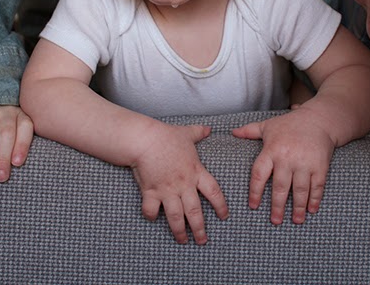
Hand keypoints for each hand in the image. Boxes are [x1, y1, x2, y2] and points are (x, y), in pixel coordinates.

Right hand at [0, 95, 33, 184]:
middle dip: (3, 157)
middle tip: (1, 179)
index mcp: (19, 113)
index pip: (25, 127)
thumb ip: (19, 139)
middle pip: (7, 133)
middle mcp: (4, 109)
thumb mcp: (13, 123)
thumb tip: (28, 172)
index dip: (22, 145)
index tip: (17, 163)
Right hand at [131, 123, 228, 244]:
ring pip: (176, 217)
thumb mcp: (186, 133)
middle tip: (203, 241)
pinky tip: (153, 218)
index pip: (214, 192)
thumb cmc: (166, 136)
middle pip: (195, 212)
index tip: (224, 216)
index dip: (221, 206)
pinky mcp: (151, 191)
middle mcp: (183, 184)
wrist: (145, 139)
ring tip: (183, 241)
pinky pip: (151, 210)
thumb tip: (209, 128)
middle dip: (200, 229)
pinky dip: (152, 216)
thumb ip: (199, 133)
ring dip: (180, 231)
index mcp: (196, 171)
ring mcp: (167, 190)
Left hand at [233, 107, 334, 224]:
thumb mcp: (268, 126)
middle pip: (280, 187)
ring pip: (300, 190)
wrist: (319, 120)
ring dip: (298, 207)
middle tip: (275, 221)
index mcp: (272, 150)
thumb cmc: (290, 124)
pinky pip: (317, 186)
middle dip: (277, 206)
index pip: (260, 174)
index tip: (253, 206)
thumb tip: (232, 132)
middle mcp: (287, 158)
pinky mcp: (320, 166)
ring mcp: (305, 163)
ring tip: (296, 221)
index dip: (255, 192)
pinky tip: (311, 210)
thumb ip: (250, 131)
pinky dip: (314, 199)